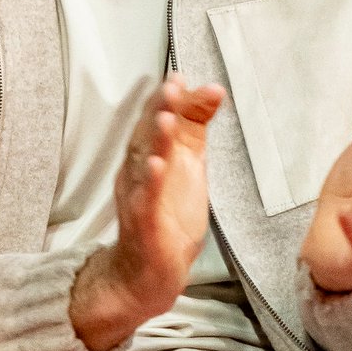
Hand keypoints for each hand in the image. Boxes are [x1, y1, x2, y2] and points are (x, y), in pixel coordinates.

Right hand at [70, 75, 224, 350]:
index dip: (171, 100)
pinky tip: (157, 166)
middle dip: (159, 109)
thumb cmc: (169, 213)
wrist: (150, 273)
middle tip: (172, 86)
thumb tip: (213, 88)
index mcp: (152, 154)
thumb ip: (196, 127)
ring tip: (166, 118)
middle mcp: (140, 170)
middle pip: (147, 134)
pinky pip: (144, 201)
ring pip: (143, 163)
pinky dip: (149, 183)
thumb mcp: (190, 163)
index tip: (183, 78)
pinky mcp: (142, 223)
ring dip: (154, 140)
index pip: (159, 119)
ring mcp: (138, 196)